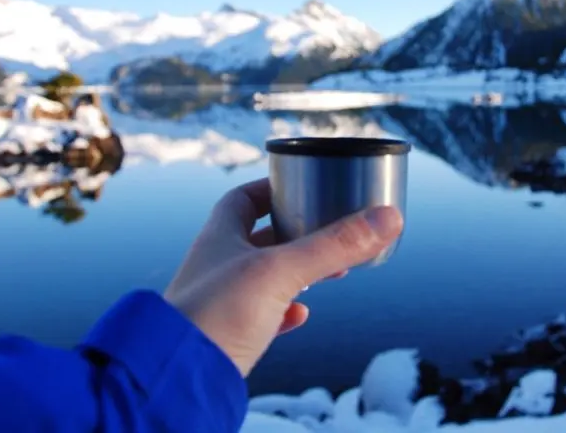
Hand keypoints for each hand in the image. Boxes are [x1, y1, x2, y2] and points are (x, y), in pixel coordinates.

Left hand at [163, 178, 403, 375]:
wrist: (178, 378)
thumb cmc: (214, 316)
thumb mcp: (280, 272)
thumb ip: (332, 246)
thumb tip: (387, 218)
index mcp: (220, 236)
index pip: (244, 198)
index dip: (272, 189)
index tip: (301, 186)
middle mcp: (218, 264)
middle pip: (260, 237)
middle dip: (298, 234)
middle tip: (331, 231)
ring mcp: (221, 301)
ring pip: (264, 277)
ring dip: (297, 273)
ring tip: (330, 272)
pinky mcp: (228, 336)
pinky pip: (260, 316)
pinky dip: (284, 312)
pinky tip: (301, 314)